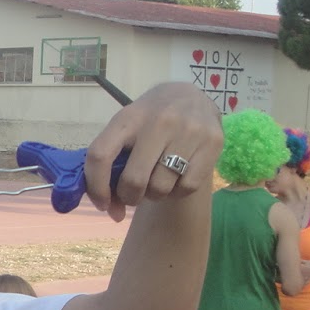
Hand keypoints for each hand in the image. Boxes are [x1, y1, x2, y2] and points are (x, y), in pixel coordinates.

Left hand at [84, 82, 222, 222]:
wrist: (191, 96)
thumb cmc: (150, 121)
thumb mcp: (127, 130)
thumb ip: (113, 167)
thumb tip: (113, 213)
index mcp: (129, 118)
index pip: (100, 155)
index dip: (96, 187)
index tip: (102, 203)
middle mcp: (158, 121)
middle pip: (134, 180)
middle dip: (130, 197)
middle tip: (134, 193)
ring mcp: (188, 131)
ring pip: (161, 188)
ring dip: (155, 194)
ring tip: (158, 179)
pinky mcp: (212, 142)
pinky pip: (187, 187)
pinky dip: (177, 192)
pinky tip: (176, 178)